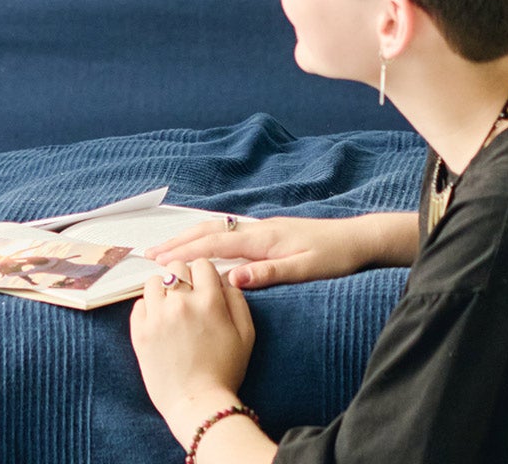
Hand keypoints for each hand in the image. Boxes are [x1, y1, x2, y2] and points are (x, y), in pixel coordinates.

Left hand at [129, 259, 256, 450]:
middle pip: (176, 267)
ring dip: (163, 291)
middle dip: (182, 278)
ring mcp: (158, 316)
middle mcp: (181, 303)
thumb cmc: (224, 373)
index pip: (201, 264)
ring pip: (154, 281)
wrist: (198, 405)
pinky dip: (147, 310)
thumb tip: (224, 280)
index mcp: (209, 301)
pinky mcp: (140, 331)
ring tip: (170, 310)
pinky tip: (158, 324)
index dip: (203, 274)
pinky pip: (139, 304)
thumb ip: (237, 300)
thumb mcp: (246, 336)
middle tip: (186, 298)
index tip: (202, 286)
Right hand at [152, 214, 382, 290]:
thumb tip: (234, 279)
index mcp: (262, 239)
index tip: (159, 261)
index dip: (184, 254)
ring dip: (189, 237)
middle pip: (208, 232)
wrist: (358, 240)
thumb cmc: (335, 257)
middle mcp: (257, 229)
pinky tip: (202, 244)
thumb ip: (269, 274)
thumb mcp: (305, 270)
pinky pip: (227, 233)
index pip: (214, 245)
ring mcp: (261, 229)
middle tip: (150, 253)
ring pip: (216, 230)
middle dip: (178, 242)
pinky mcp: (267, 233)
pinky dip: (206, 237)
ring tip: (167, 247)